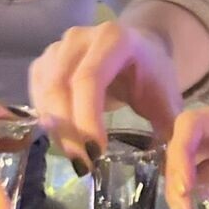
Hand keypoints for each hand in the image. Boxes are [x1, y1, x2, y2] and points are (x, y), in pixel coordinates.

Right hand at [28, 21, 180, 165]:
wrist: (136, 46)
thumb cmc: (151, 72)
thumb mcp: (166, 96)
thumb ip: (169, 128)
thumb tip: (172, 170)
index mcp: (113, 39)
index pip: (89, 79)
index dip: (87, 119)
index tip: (96, 153)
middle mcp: (79, 38)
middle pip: (60, 87)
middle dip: (69, 132)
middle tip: (84, 166)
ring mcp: (57, 49)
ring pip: (45, 94)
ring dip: (57, 131)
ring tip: (77, 158)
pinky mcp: (44, 62)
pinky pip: (37, 96)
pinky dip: (48, 123)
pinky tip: (66, 142)